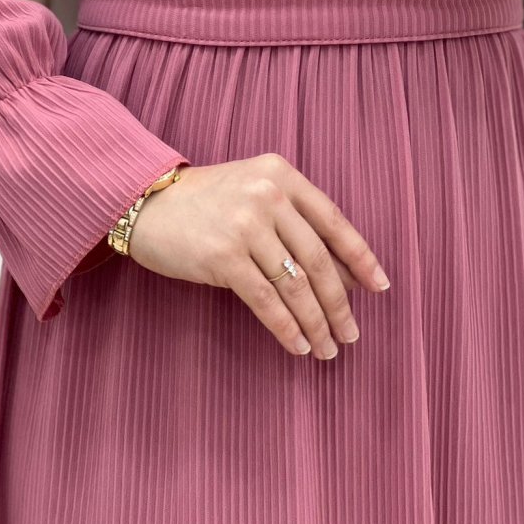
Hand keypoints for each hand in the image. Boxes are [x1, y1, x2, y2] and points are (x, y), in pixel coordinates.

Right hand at [128, 153, 390, 359]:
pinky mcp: (222, 256)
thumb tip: (341, 276)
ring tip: (327, 348)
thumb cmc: (204, 203)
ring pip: (295, 285)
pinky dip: (285, 327)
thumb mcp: (252, 190)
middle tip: (351, 334)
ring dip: (316, 323)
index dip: (360, 258)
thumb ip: (292, 220)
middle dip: (339, 304)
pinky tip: (297, 345)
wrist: (143, 203)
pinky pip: (266, 300)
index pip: (334, 222)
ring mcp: (245, 225)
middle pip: (318, 260)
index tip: (380, 288)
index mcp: (282, 175)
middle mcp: (268, 195)